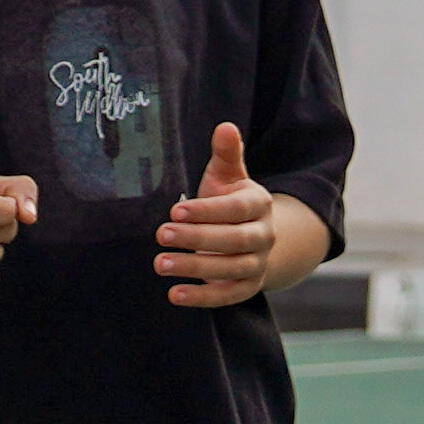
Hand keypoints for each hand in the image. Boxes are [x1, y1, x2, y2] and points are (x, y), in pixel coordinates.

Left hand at [152, 124, 313, 311]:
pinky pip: (227, 296)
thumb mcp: (227, 177)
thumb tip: (225, 126)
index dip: (206, 210)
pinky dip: (202, 298)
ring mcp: (257, 264)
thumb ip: (226, 154)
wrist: (253, 240)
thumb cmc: (228, 202)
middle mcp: (264, 236)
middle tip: (161, 234)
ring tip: (160, 263)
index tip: (175, 210)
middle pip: (234, 240)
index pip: (236, 209)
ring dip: (194, 267)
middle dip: (197, 238)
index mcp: (259, 204)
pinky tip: (174, 294)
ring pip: (230, 269)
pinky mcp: (247, 288)